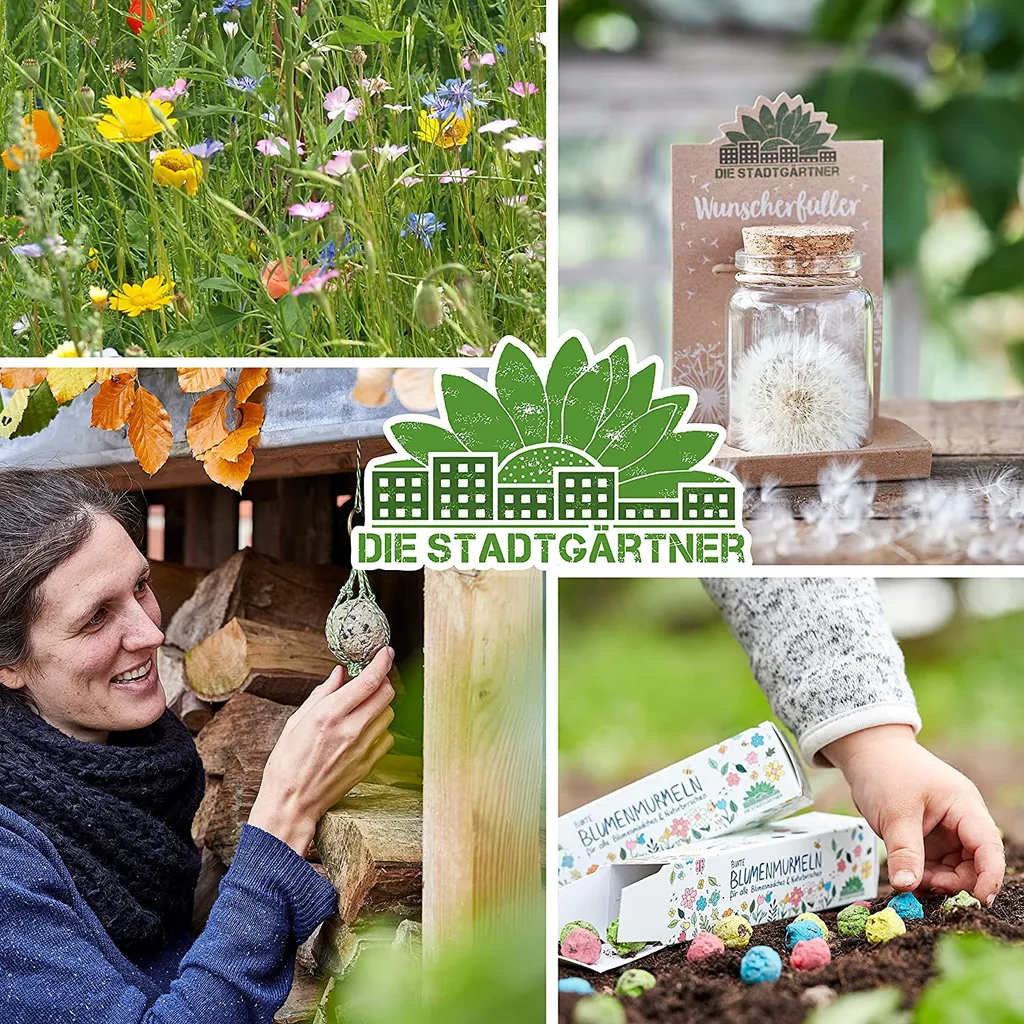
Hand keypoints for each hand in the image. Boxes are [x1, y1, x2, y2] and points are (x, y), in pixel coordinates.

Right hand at [248, 647, 395, 854]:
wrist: (292, 803)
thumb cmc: (287, 762)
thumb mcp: (296, 721)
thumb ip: (322, 693)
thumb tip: (339, 673)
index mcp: (329, 714)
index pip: (369, 680)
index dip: (382, 661)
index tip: (386, 652)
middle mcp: (350, 729)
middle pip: (386, 693)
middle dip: (382, 681)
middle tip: (370, 681)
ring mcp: (362, 748)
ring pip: (389, 713)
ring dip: (380, 706)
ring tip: (361, 709)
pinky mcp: (369, 764)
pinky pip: (387, 737)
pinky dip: (379, 729)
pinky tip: (362, 732)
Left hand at [822, 724, 1003, 905]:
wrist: (867, 751)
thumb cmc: (885, 772)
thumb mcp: (894, 813)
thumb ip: (904, 851)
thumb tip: (906, 887)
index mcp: (964, 807)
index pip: (988, 847)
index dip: (989, 877)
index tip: (979, 902)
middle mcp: (962, 821)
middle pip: (974, 864)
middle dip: (955, 881)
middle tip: (925, 887)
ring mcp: (946, 831)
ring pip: (955, 869)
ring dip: (938, 881)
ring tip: (911, 880)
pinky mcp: (930, 838)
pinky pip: (936, 865)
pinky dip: (924, 875)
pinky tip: (908, 878)